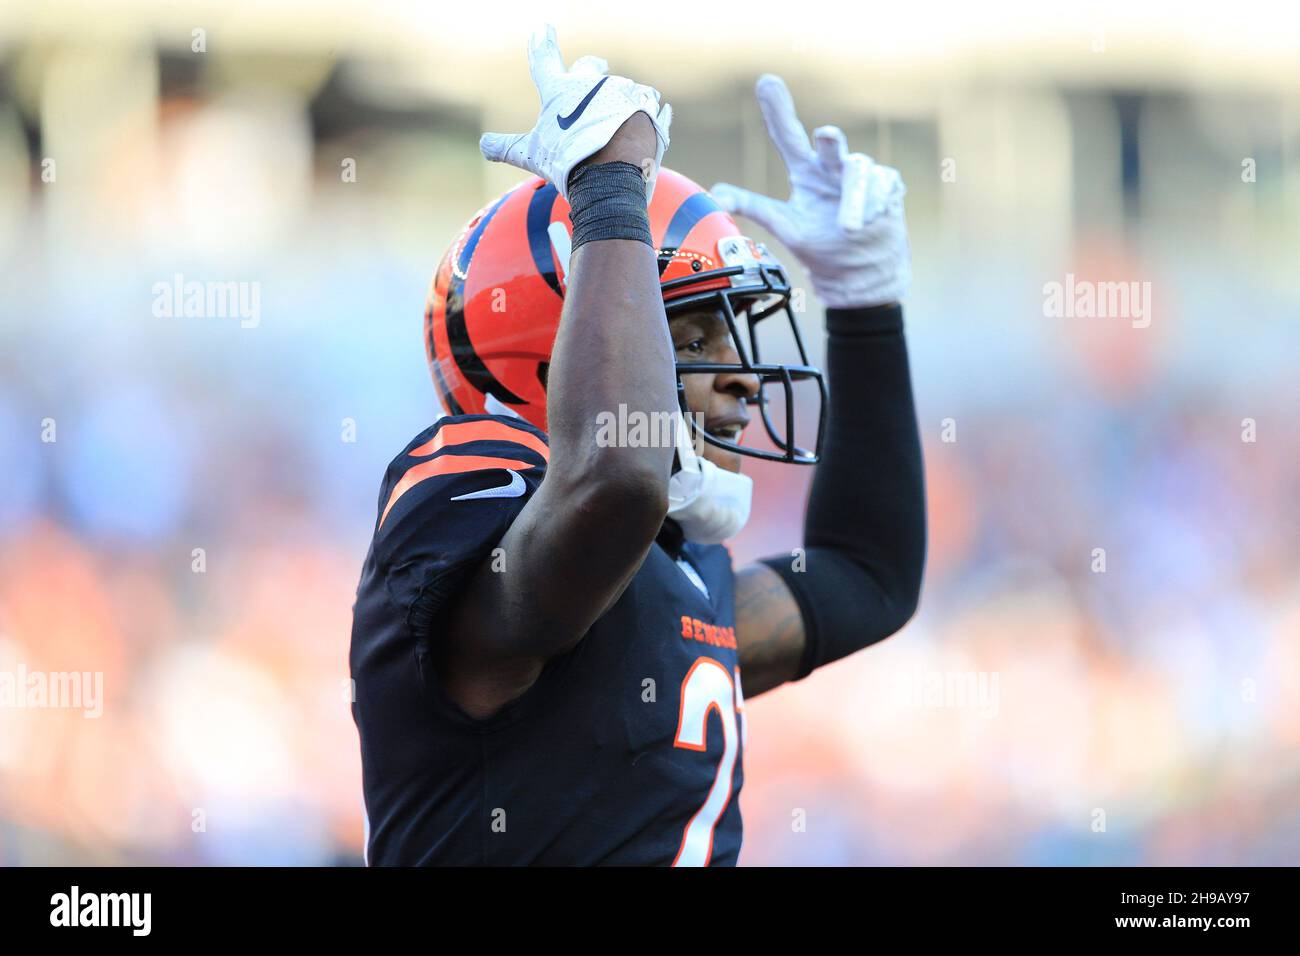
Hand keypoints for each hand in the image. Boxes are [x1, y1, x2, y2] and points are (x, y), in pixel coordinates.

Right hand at [479, 24, 672, 202]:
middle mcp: (592, 84)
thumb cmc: (569, 163)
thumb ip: (508, 147)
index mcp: (561, 91)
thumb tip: (484, 145)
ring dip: (622, 101)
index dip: (541, 43)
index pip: (544, 60)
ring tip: (620, 126)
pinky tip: (648, 122)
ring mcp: (623, 91)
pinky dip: (649, 112)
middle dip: (590, 69)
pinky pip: (651, 104)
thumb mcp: (533, 156)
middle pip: (590, 68)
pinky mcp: (649, 106)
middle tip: (593, 69)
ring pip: (624, 88)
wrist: (613, 175)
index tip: (542, 27)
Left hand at [710, 75, 909, 308]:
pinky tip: (872, 221)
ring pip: (859, 172)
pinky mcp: (888, 187)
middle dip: (830, 140)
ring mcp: (861, 176)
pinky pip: (883, 188)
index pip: (788, 136)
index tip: (766, 82)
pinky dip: (875, 207)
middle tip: (826, 135)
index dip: (778, 109)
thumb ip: (752, 206)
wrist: (860, 271)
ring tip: (849, 227)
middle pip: (831, 144)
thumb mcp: (784, 225)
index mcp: (806, 171)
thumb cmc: (821, 244)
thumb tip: (714, 195)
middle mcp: (832, 167)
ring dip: (855, 198)